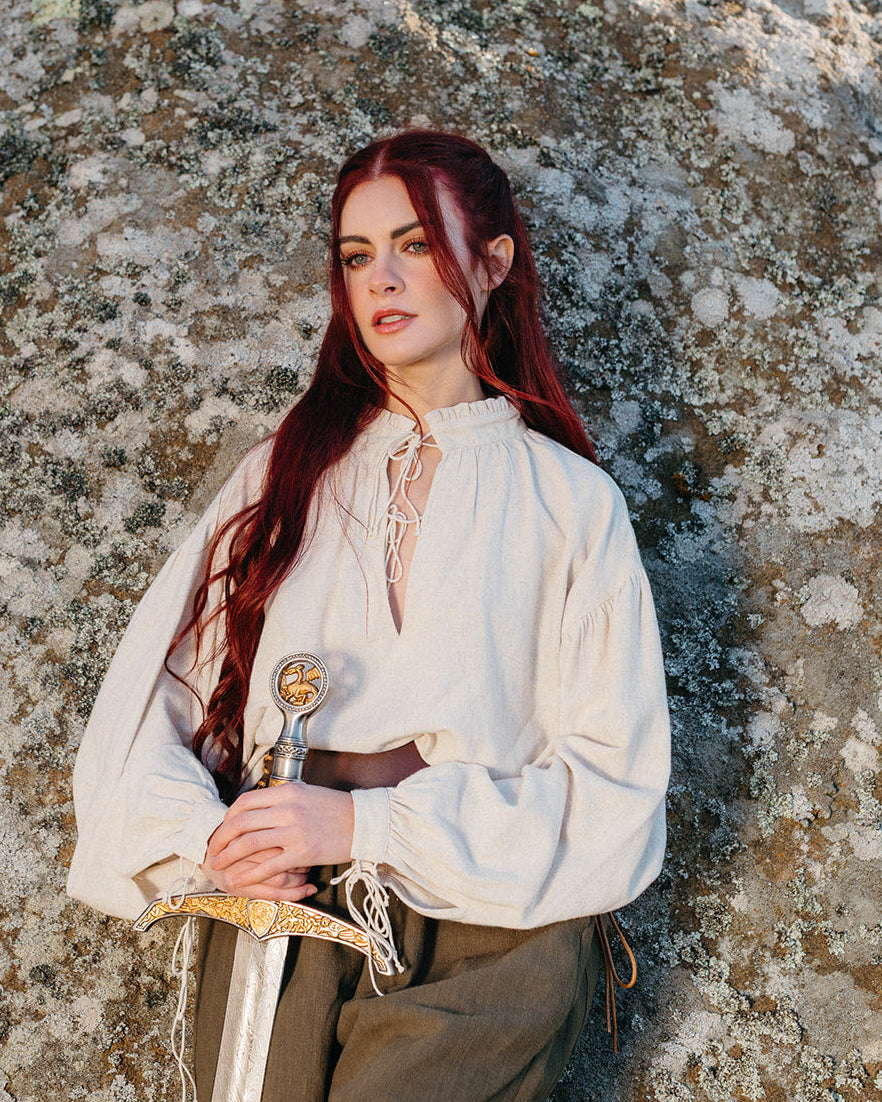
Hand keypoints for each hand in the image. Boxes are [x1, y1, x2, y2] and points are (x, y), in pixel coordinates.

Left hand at [205, 782, 354, 896]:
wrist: (363, 823)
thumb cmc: (336, 809)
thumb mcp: (307, 793)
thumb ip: (282, 798)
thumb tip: (259, 806)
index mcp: (287, 792)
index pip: (246, 802)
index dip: (228, 816)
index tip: (223, 827)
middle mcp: (288, 809)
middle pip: (241, 822)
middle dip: (221, 838)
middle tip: (212, 849)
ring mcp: (294, 832)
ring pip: (249, 844)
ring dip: (228, 856)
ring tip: (218, 865)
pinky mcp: (302, 853)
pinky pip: (268, 866)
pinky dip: (249, 874)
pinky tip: (238, 879)